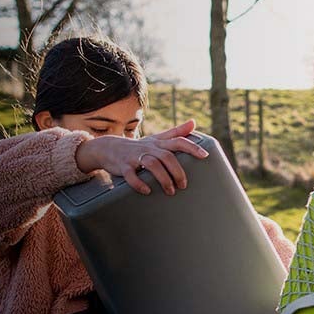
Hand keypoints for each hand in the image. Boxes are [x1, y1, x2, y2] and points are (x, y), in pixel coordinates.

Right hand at [75, 120, 208, 194]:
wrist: (108, 148)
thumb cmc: (139, 146)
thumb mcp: (157, 138)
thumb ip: (176, 132)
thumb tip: (194, 122)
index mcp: (159, 143)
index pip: (178, 141)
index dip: (192, 147)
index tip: (205, 156)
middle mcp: (148, 148)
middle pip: (167, 157)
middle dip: (177, 171)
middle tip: (183, 185)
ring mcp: (135, 157)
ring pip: (152, 164)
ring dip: (163, 178)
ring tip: (170, 191)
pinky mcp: (123, 167)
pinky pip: (131, 175)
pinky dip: (139, 183)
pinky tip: (147, 191)